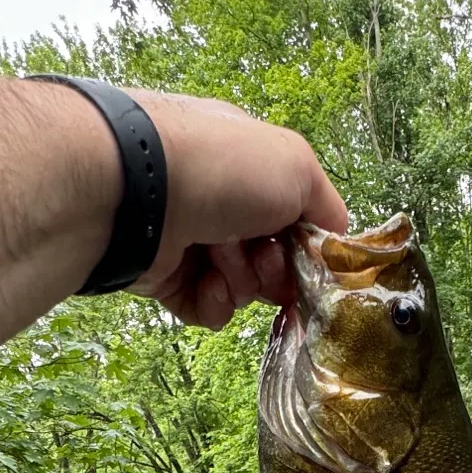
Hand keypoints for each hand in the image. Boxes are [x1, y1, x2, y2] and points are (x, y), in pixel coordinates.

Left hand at [126, 91, 348, 327]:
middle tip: (264, 259)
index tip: (312, 258)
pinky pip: (206, 307)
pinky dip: (213, 302)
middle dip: (276, 267)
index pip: (293, 214)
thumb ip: (327, 207)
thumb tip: (334, 242)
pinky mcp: (163, 275)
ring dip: (243, 282)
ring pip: (241, 286)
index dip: (307, 242)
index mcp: (250, 165)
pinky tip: (206, 282)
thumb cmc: (222, 167)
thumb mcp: (298, 167)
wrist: (137, 192)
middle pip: (271, 257)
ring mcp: (190, 238)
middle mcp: (220, 200)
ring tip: (223, 261)